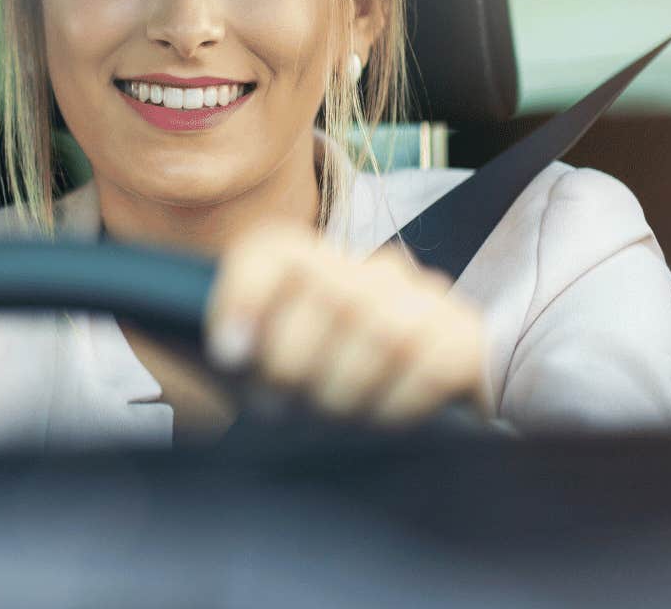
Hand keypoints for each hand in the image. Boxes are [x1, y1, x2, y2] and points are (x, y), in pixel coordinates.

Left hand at [206, 222, 490, 426]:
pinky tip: (382, 420)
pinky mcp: (465, 339)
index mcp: (311, 264)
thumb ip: (235, 351)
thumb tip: (205, 347)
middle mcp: (368, 269)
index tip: (230, 355)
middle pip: (329, 295)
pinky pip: (432, 367)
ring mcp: (423, 299)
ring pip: (383, 332)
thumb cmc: (321, 391)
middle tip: (280, 407)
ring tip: (330, 417)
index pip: (275, 251)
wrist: (420, 409)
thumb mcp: (265, 369)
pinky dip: (398, 404)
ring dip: (347, 390)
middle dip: (296, 364)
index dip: (247, 296)